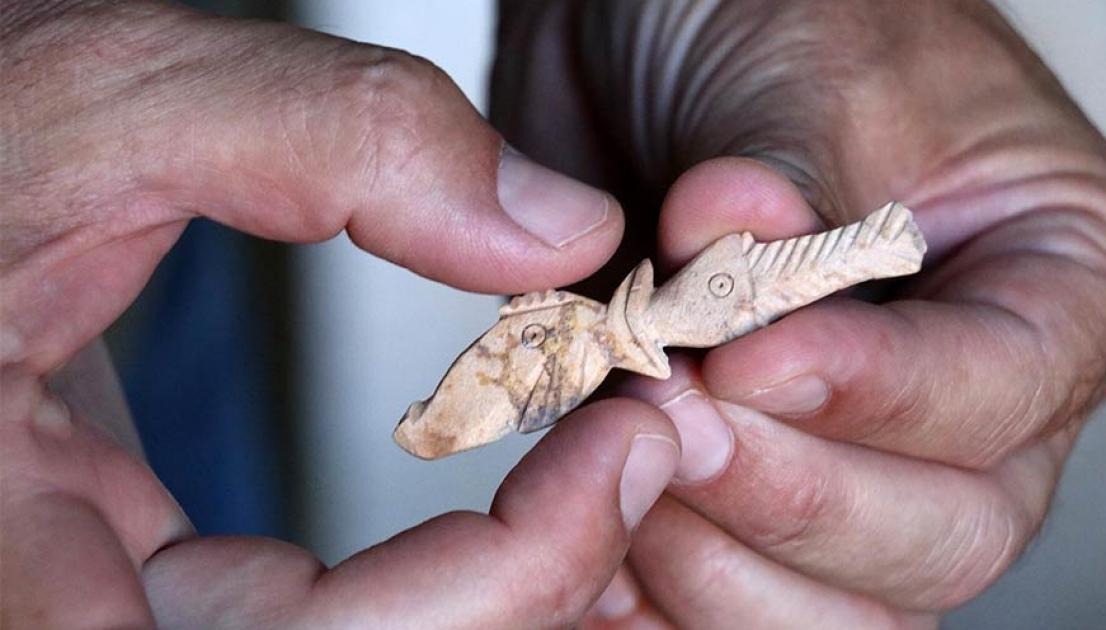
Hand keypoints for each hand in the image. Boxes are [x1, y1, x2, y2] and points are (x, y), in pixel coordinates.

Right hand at [0, 3, 683, 626]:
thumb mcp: (92, 98)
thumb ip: (330, 138)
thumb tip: (556, 227)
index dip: (511, 576)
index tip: (629, 442)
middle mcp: (44, 622)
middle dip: (528, 589)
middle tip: (640, 448)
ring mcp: (88, 616)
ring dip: (499, 586)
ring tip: (598, 461)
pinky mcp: (123, 586)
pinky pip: (310, 622)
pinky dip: (437, 571)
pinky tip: (508, 478)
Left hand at [493, 1, 1105, 626]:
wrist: (657, 39)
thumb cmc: (775, 21)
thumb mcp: (806, 74)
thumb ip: (783, 208)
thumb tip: (739, 287)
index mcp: (1058, 287)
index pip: (1003, 392)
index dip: (875, 395)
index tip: (746, 354)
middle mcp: (976, 402)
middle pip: (936, 535)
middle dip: (787, 489)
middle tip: (669, 399)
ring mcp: (862, 462)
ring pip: (834, 601)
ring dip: (712, 545)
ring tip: (621, 428)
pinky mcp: (752, 492)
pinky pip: (729, 598)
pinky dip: (657, 580)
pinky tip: (595, 511)